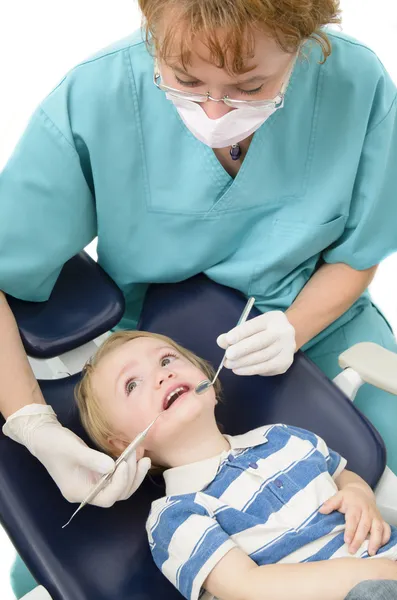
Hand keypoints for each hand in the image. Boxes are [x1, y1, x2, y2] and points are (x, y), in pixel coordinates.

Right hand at [3, 404, 150, 506]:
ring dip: (133, 473)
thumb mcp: (73, 450)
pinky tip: (134, 456)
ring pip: (119, 486)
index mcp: (79, 492)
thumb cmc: (55, 444)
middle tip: (141, 458)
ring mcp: (92, 483)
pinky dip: (127, 468)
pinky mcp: (96, 473)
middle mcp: (87, 492)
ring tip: (142, 457)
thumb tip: (113, 467)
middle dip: (132, 478)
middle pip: (117, 494)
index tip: (126, 463)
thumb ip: (93, 459)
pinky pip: (116, 476)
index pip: (106, 498)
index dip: (120, 483)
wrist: (44, 436)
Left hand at [217, 311, 295, 375]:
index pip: (255, 325)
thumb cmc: (264, 331)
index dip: (241, 333)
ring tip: (230, 364)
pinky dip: (250, 370)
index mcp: (273, 319)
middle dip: (242, 350)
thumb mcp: (252, 326)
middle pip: (261, 342)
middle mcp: (283, 332)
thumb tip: (221, 341)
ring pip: (263, 357)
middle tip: (227, 356)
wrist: (287, 339)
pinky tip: (239, 370)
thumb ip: (237, 333)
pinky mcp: (285, 362)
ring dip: (244, 362)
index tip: (227, 340)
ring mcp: (286, 348)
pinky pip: (266, 368)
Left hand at [319, 485, 390, 555]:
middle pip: (364, 527)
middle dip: (359, 540)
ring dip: (375, 541)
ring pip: (378, 529)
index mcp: (355, 506)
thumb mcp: (338, 496)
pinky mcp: (381, 520)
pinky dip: (385, 538)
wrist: (361, 492)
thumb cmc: (348, 497)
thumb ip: (330, 503)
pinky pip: (386, 530)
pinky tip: (380, 547)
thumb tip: (321, 511)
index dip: (350, 530)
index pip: (353, 519)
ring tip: (370, 553)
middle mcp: (367, 511)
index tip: (346, 540)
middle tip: (352, 551)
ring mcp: (375, 516)